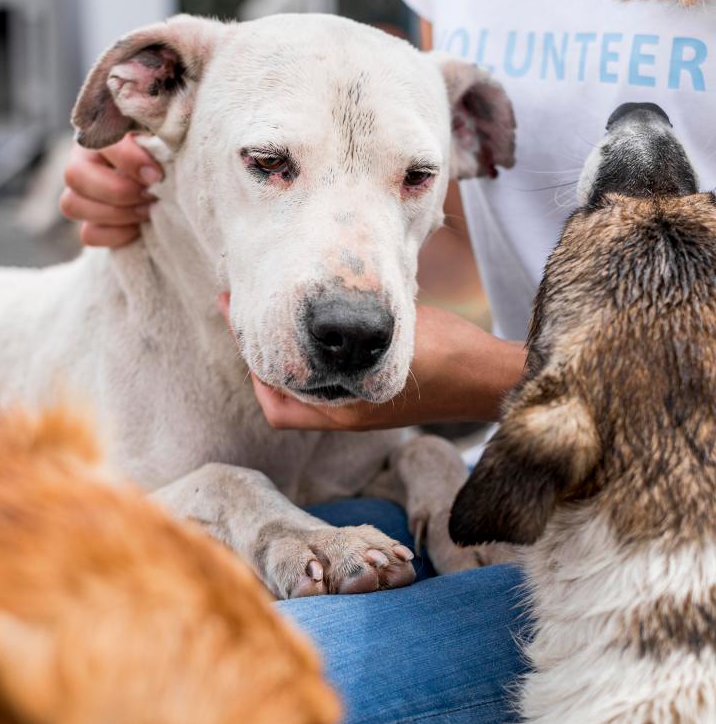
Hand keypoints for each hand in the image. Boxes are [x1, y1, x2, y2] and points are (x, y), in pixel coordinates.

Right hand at [60, 134, 163, 246]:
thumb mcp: (163, 136)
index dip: (126, 160)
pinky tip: (139, 228)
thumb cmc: (168, 153)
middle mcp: (83, 161)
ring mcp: (81, 195)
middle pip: (74, 175)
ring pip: (72, 205)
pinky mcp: (91, 224)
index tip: (156, 175)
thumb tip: (156, 141)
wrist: (173, 184)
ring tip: (148, 211)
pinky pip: (89, 234)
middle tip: (150, 195)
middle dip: (118, 191)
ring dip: (117, 213)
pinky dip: (116, 235)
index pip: (96, 139)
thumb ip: (156, 128)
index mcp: (100, 132)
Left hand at [217, 293, 524, 430]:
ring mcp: (358, 410)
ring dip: (285, 357)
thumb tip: (308, 308)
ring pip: (302, 389)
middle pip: (281, 396)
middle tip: (244, 312)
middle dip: (259, 357)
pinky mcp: (371, 398)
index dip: (250, 361)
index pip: (274, 399)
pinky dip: (310, 360)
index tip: (238, 319)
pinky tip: (313, 327)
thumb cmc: (446, 354)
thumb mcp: (391, 335)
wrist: (486, 377)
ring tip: (273, 314)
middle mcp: (344, 416)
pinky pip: (325, 384)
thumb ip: (348, 330)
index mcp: (343, 410)